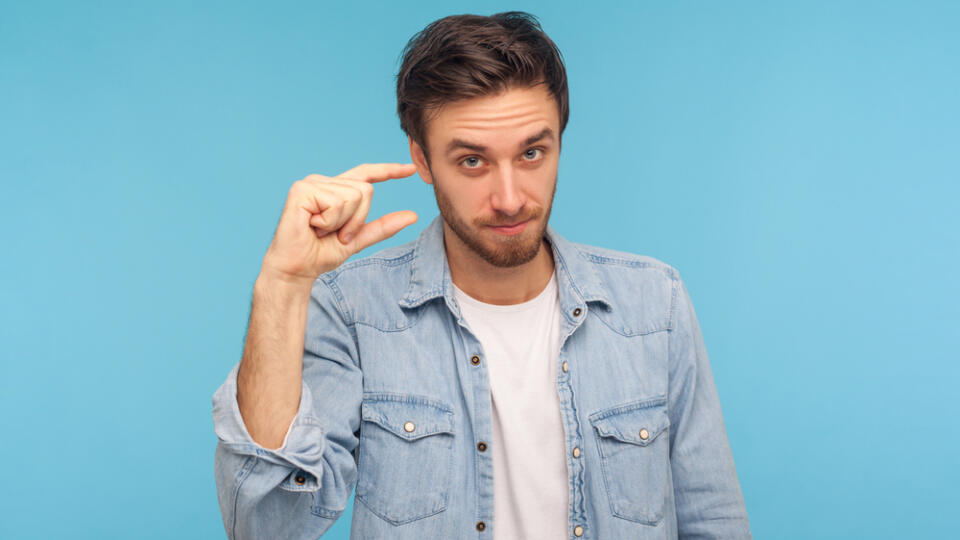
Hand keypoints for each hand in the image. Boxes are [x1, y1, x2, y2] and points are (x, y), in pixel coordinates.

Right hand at [260, 163, 418, 285]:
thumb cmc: (320, 255)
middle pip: (365, 190)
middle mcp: (323, 182)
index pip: (366, 175)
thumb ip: (382, 227)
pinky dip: (330, 222)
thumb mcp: (358, 240)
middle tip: (335, 234)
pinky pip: (336, 203)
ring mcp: (311, 183)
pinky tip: (312, 226)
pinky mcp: (302, 190)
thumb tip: (413, 216)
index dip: (389, 171)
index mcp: (336, 190)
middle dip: (357, 219)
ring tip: (320, 230)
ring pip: (353, 196)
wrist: (297, 270)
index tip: (411, 170)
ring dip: (342, 222)